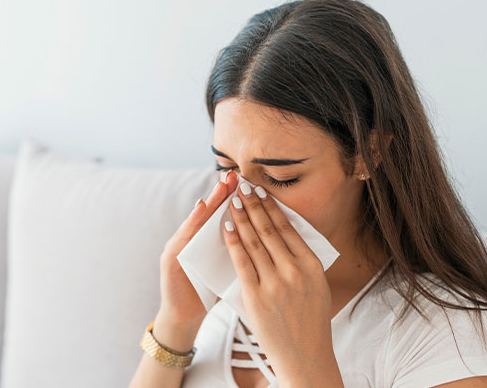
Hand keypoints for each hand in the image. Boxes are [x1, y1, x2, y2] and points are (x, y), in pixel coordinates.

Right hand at [157, 172, 238, 326]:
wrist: (185, 316)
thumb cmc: (209, 292)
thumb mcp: (227, 268)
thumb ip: (239, 251)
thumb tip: (268, 237)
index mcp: (210, 243)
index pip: (224, 217)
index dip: (235, 199)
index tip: (249, 181)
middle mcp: (193, 239)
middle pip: (210, 212)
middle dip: (222, 193)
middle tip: (235, 174)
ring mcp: (180, 246)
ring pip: (197, 220)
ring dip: (209, 201)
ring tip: (221, 185)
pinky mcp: (171, 258)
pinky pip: (182, 236)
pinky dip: (191, 221)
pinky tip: (200, 208)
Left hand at [221, 178, 336, 379]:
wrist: (304, 355)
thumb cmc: (310, 319)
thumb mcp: (316, 285)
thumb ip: (302, 261)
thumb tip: (287, 233)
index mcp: (311, 265)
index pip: (288, 228)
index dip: (271, 207)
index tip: (261, 191)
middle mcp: (295, 271)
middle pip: (268, 230)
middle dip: (253, 205)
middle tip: (242, 187)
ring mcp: (275, 284)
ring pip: (253, 242)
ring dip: (241, 218)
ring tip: (232, 201)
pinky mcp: (256, 297)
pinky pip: (241, 263)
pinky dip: (233, 243)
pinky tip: (226, 228)